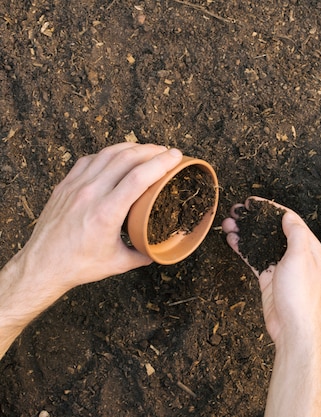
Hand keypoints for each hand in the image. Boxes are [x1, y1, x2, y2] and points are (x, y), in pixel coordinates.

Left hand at [15, 143, 182, 291]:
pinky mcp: (65, 185)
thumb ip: (143, 254)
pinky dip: (109, 154)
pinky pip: (90, 160)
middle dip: (151, 151)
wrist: (41, 266)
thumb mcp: (118, 263)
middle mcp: (90, 194)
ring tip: (147, 150)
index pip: (139, 177)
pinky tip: (118, 156)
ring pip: (108, 154)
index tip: (176, 157)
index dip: (161, 163)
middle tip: (166, 152)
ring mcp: (75, 187)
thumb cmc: (78, 265)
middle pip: (126, 159)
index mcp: (107, 213)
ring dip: (131, 148)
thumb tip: (159, 249)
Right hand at [222, 197, 320, 347]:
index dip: (270, 209)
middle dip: (253, 219)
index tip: (253, 202)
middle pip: (271, 230)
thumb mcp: (300, 257)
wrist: (292, 326)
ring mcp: (280, 265)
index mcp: (307, 245)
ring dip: (244, 232)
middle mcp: (294, 253)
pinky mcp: (268, 277)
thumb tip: (287, 215)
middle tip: (236, 211)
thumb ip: (295, 234)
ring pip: (260, 243)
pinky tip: (232, 240)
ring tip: (228, 223)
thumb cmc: (300, 293)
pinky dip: (243, 248)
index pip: (288, 220)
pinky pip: (254, 258)